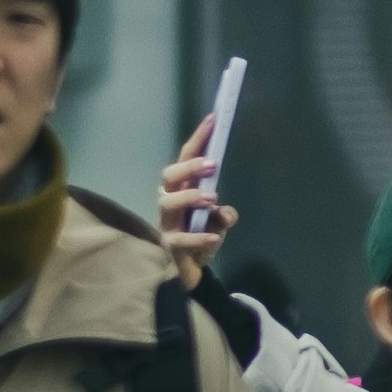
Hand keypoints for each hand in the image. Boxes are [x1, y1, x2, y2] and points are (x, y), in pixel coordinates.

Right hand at [152, 111, 230, 284]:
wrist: (191, 272)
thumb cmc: (201, 237)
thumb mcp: (219, 223)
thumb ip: (224, 215)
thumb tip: (225, 213)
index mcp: (181, 189)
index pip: (186, 158)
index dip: (198, 139)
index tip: (213, 120)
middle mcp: (169, 202)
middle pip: (168, 176)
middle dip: (188, 167)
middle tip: (212, 165)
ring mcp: (166, 223)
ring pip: (167, 202)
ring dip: (190, 197)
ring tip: (212, 198)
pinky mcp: (168, 245)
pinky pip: (180, 238)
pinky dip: (198, 236)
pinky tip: (214, 236)